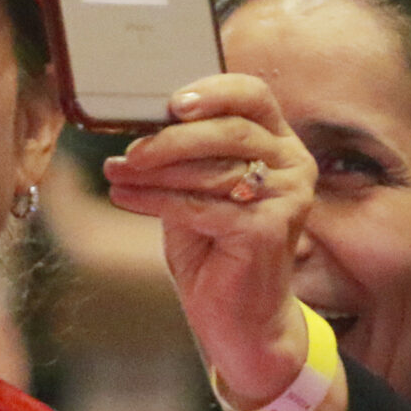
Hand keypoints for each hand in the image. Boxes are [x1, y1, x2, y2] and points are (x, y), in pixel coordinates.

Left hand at [102, 75, 344, 410]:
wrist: (240, 319)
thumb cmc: (216, 249)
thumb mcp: (197, 190)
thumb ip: (184, 157)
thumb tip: (138, 125)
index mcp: (280, 145)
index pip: (253, 96)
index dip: (213, 90)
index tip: (170, 101)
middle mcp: (294, 165)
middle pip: (230, 130)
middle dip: (171, 138)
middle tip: (128, 150)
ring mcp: (287, 198)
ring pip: (212, 169)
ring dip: (156, 170)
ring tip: (117, 172)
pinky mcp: (268, 231)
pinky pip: (201, 206)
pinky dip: (156, 200)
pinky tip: (125, 197)